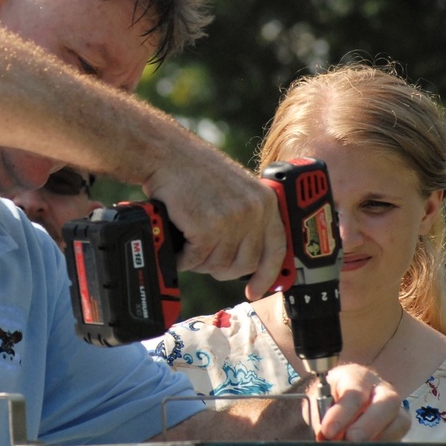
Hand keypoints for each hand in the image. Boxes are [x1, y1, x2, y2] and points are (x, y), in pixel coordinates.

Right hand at [143, 152, 284, 294]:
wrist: (168, 155)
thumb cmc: (195, 170)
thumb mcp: (236, 188)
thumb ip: (248, 216)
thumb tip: (248, 255)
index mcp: (265, 201)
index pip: (276, 248)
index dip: (267, 274)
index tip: (256, 289)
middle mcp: (253, 211)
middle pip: (244, 263)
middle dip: (222, 268)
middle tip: (205, 258)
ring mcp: (231, 219)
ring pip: (218, 264)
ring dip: (200, 261)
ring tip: (189, 243)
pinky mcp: (207, 227)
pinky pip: (196, 259)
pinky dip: (183, 257)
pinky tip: (178, 244)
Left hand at [314, 364, 409, 441]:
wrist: (343, 396)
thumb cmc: (331, 397)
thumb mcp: (320, 401)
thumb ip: (322, 417)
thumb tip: (326, 438)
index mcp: (357, 376)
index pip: (353, 393)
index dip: (341, 414)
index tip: (328, 431)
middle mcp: (381, 388)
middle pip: (386, 402)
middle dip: (368, 425)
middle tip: (351, 440)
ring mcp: (396, 406)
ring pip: (400, 421)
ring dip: (378, 439)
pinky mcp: (401, 424)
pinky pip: (400, 437)